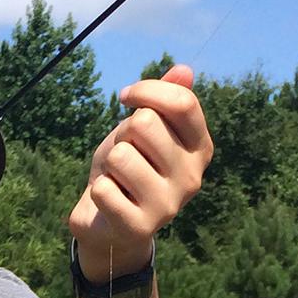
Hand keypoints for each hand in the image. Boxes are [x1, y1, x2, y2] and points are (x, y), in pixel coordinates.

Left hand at [67, 64, 212, 281]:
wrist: (109, 223)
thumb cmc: (129, 167)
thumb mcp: (144, 128)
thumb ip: (164, 100)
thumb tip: (184, 70)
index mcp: (200, 148)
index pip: (182, 102)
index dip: (146, 90)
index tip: (126, 97)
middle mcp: (192, 178)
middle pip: (145, 123)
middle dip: (123, 134)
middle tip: (124, 156)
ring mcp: (168, 206)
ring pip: (120, 156)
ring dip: (109, 164)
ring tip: (118, 180)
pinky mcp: (140, 227)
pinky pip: (103, 189)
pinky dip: (98, 191)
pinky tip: (110, 202)